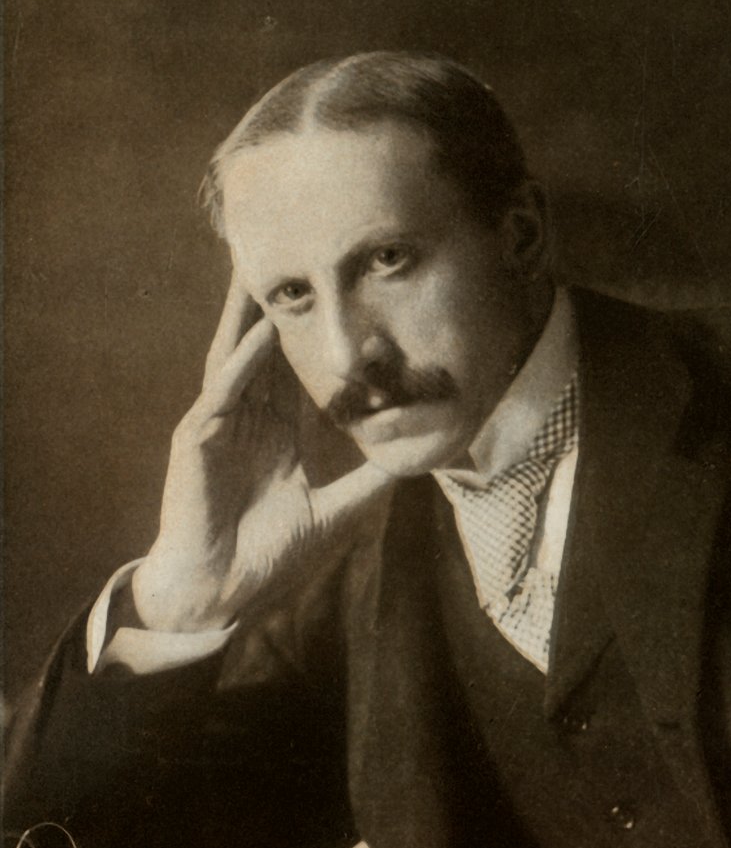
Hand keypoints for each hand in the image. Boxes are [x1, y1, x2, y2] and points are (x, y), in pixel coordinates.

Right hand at [131, 277, 391, 631]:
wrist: (222, 593)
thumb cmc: (270, 556)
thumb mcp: (336, 513)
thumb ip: (370, 483)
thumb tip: (415, 462)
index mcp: (277, 434)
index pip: (300, 373)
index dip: (320, 338)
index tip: (351, 301)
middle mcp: (249, 420)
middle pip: (266, 350)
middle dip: (279, 306)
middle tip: (302, 255)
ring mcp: (221, 424)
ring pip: (238, 355)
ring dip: (251, 313)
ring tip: (266, 268)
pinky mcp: (198, 438)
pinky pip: (225, 391)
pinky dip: (243, 361)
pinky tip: (261, 332)